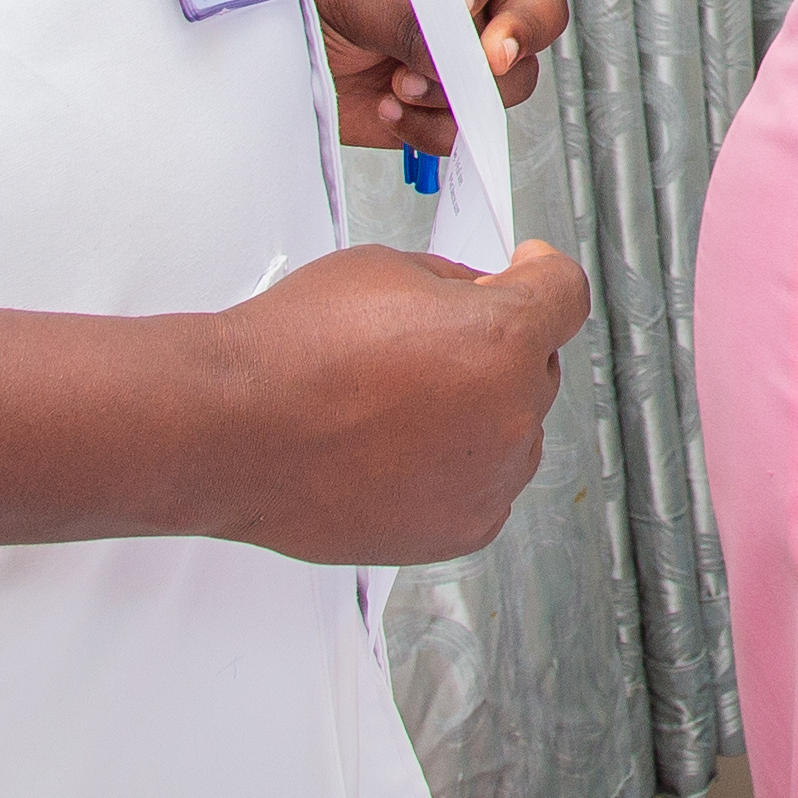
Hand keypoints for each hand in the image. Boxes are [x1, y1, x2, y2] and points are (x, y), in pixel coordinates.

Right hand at [203, 240, 589, 561]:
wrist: (233, 433)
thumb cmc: (292, 353)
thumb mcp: (383, 268)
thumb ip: (454, 281)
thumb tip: (477, 295)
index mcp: (501, 338)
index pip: (564, 293)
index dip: (542, 274)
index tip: (529, 273)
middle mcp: (509, 414)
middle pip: (536, 365)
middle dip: (498, 346)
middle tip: (431, 343)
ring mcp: (487, 479)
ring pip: (512, 430)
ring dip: (479, 411)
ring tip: (398, 403)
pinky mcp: (460, 529)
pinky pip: (484, 484)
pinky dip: (457, 466)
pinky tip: (397, 448)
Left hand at [309, 0, 568, 151]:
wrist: (264, 50)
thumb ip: (413, 16)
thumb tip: (457, 59)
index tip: (459, 1)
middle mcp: (468, 3)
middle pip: (538, 14)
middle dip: (520, 37)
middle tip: (488, 59)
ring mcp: (459, 57)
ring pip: (510, 80)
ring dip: (457, 91)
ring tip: (398, 86)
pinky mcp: (442, 106)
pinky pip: (467, 126)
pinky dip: (432, 128)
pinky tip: (387, 108)